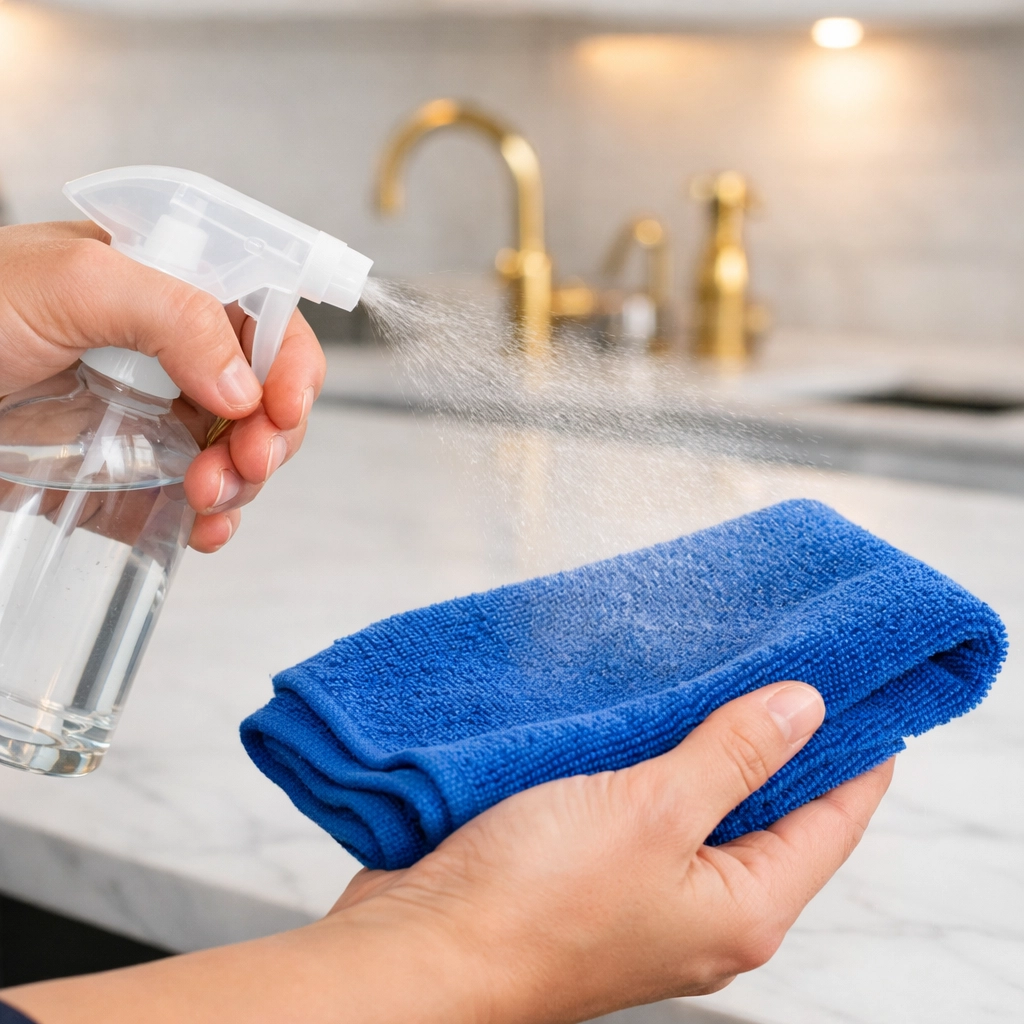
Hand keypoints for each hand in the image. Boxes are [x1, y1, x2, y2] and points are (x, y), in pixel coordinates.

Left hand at [0, 221, 325, 551]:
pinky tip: (206, 529)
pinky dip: (216, 519)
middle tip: (249, 461)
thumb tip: (245, 387)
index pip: (265, 315)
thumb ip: (173, 314)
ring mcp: (153, 413)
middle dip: (272, 432)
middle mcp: (171, 350)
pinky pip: (196, 497)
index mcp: (169, 287)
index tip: (285, 408)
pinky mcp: (130, 470)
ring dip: (246, 481)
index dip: (291, 362)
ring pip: (241, 449)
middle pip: (265, 391)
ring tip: (212, 497)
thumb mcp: (71, 284)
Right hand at [1, 685, 893, 1023]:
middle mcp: (699, 904)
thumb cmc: (529, 904)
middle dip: (775, 734)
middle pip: (767, 806)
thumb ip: (733, 755)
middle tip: (780, 655)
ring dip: (705, 736)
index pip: (833, 818)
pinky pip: (639, 797)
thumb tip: (806, 707)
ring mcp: (641, 885)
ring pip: (698, 797)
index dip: (854, 747)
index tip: (857, 678)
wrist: (417, 949)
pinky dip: (647, 750)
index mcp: (740, 909)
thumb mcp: (652, 812)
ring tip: (715, 665)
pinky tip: (640, 702)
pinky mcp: (588, 862)